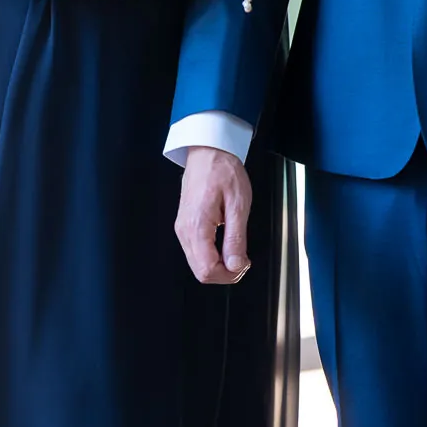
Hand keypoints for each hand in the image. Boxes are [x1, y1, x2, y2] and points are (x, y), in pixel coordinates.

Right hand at [176, 147, 252, 284]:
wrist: (208, 150)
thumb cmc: (223, 169)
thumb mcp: (238, 203)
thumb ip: (236, 238)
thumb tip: (235, 265)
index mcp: (197, 226)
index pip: (207, 270)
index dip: (228, 275)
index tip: (243, 265)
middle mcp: (185, 230)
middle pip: (200, 272)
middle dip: (224, 273)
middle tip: (242, 260)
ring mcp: (182, 228)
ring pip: (197, 264)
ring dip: (219, 265)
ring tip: (236, 251)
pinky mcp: (185, 225)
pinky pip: (196, 252)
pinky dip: (212, 255)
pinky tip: (225, 244)